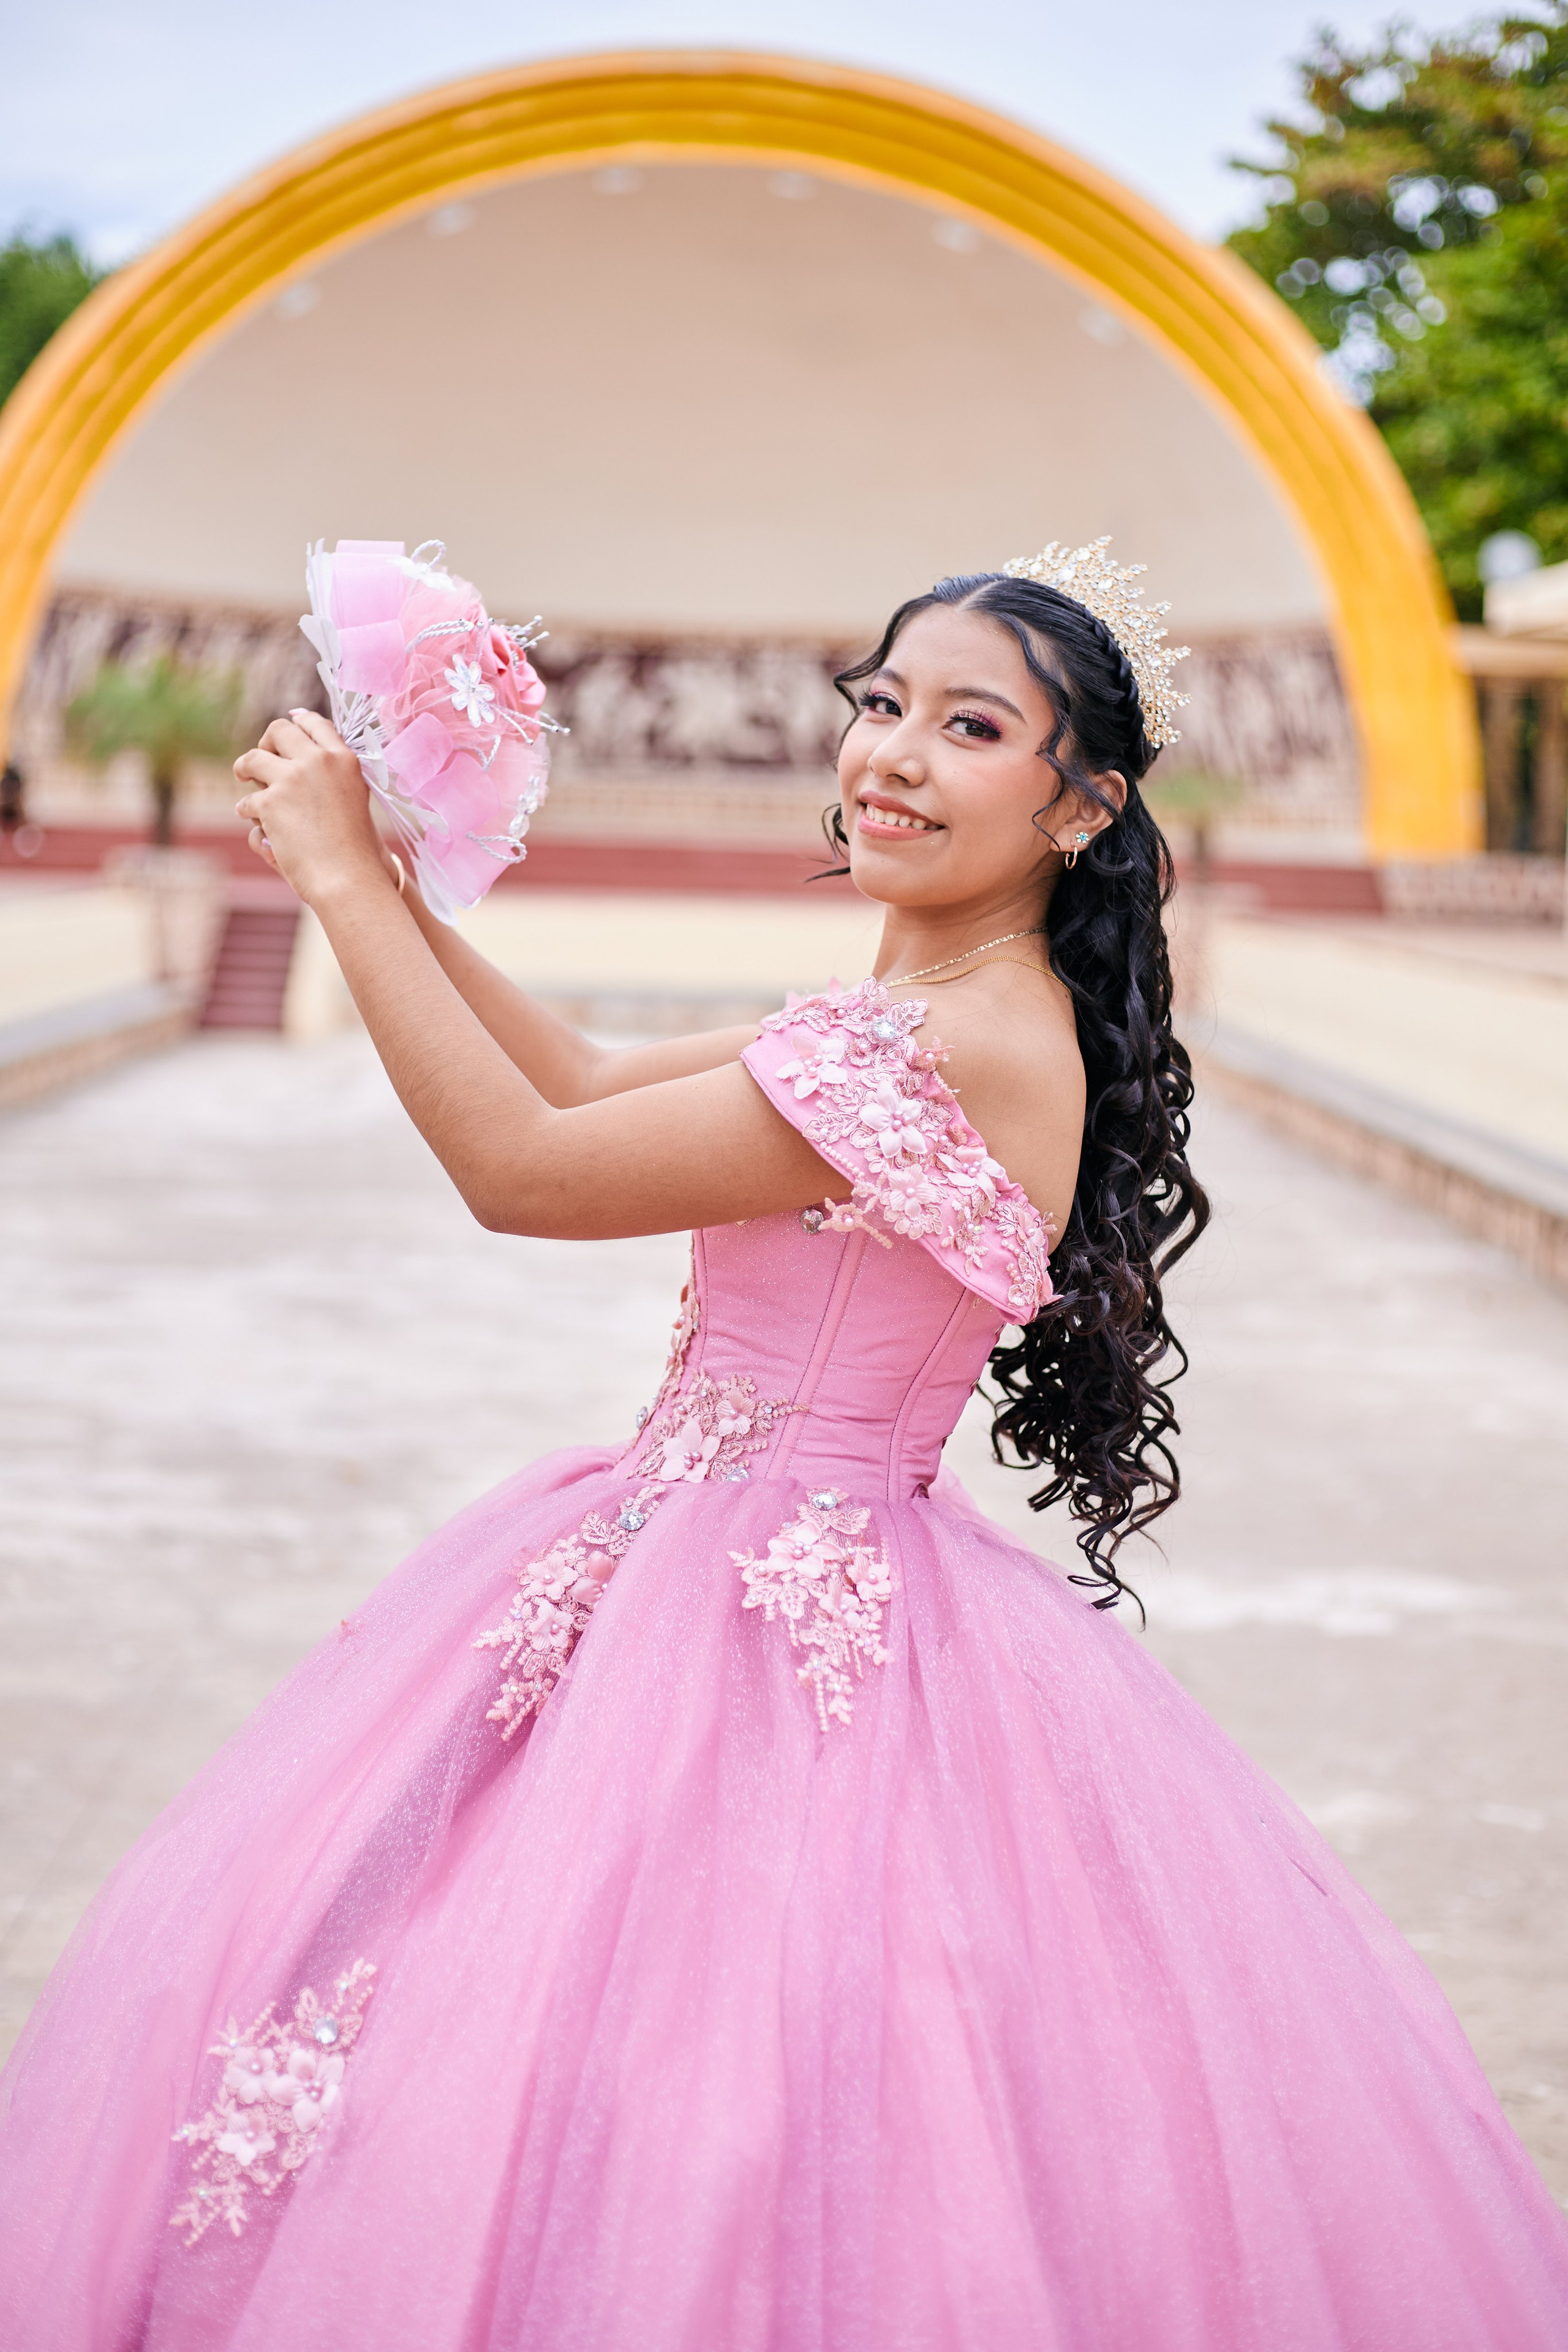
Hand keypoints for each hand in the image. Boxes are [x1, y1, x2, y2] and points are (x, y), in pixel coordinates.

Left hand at [233, 710, 388, 906]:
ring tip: (243, 776)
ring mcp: (293, 779)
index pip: (314, 723)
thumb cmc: (357, 849)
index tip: (286, 728)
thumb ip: (333, 775)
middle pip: (279, 731)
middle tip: (261, 757)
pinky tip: (253, 820)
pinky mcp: (271, 803)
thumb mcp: (354, 798)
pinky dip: (247, 811)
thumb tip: (302, 759)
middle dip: (266, 742)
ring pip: (253, 759)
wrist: (349, 877)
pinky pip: (248, 801)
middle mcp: (319, 761)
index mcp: (344, 759)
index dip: (296, 722)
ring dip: (245, 768)